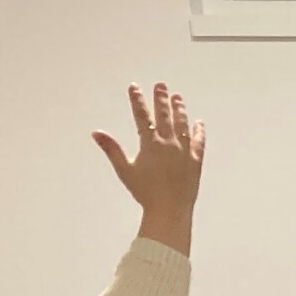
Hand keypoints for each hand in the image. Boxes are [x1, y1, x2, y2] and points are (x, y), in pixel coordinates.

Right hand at [93, 82, 205, 252]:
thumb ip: (112, 149)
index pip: (142, 117)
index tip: (134, 87)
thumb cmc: (145, 192)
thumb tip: (96, 132)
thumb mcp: (125, 170)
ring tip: (178, 97)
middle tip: (161, 85)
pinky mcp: (196, 161)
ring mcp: (184, 151)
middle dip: (161, 99)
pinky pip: (199, 141)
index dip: (138, 101)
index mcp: (150, 145)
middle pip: (165, 116)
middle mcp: (169, 144)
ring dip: (180, 110)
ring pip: (183, 125)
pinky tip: (199, 123)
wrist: (170, 210)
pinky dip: (199, 131)